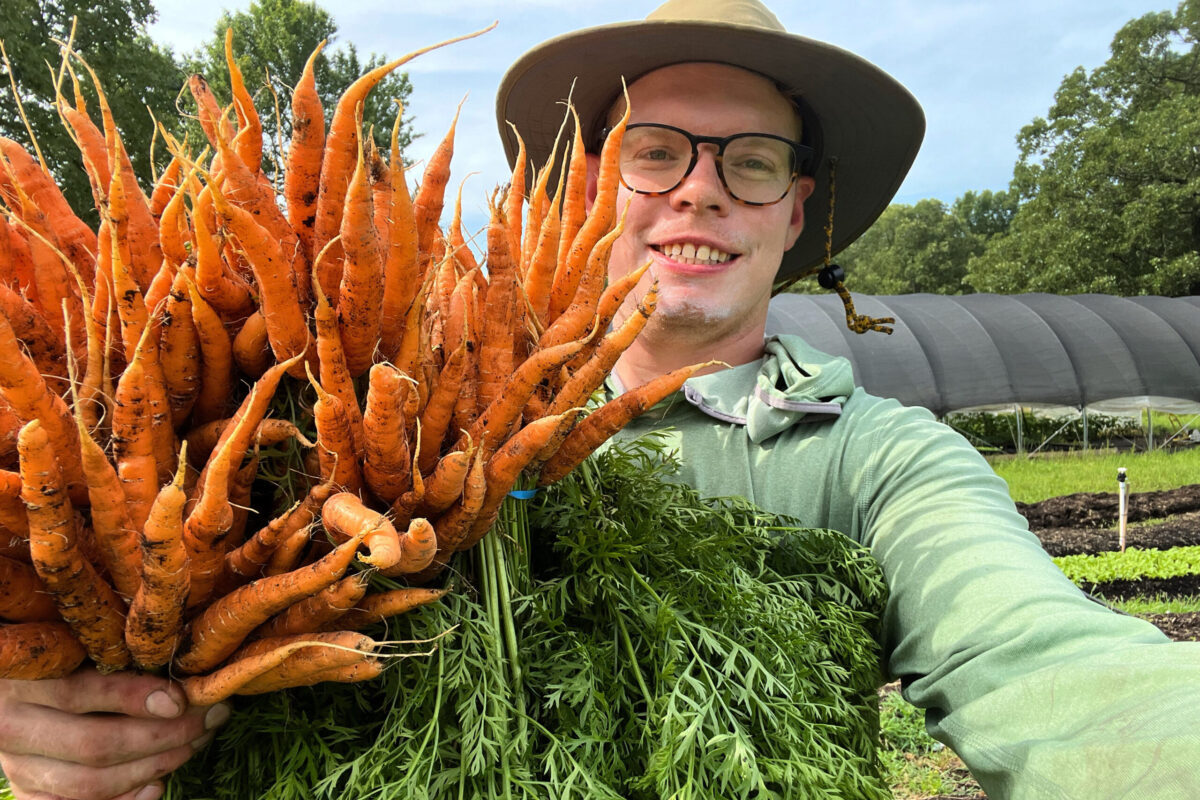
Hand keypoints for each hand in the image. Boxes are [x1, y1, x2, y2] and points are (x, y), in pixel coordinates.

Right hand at [0, 668, 230, 799]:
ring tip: (194, 744)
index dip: (133, 698)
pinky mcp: (28, 791)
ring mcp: (18, 766)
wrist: (14, 693)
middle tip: (208, 719)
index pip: (79, 693)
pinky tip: (157, 785)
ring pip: (91, 783)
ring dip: (153, 767)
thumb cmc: (59, 655)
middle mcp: (12, 728)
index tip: (180, 699)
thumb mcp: (75, 644)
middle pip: (95, 745)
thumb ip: (114, 653)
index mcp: (23, 681)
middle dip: (163, 736)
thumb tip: (181, 674)